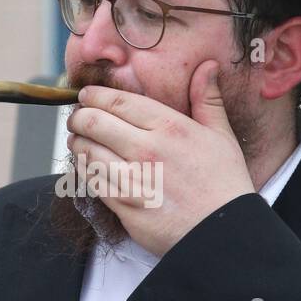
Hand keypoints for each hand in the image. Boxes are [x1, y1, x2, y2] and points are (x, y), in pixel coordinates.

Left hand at [65, 60, 255, 257]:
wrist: (223, 233)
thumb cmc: (224, 184)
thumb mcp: (221, 136)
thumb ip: (207, 99)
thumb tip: (207, 66)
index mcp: (169, 127)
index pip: (117, 101)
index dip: (94, 96)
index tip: (86, 96)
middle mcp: (146, 149)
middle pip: (93, 122)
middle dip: (78, 117)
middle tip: (77, 118)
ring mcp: (132, 179)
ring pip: (85, 151)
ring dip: (76, 143)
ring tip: (77, 140)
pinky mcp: (123, 206)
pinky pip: (91, 181)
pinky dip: (84, 170)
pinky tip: (87, 166)